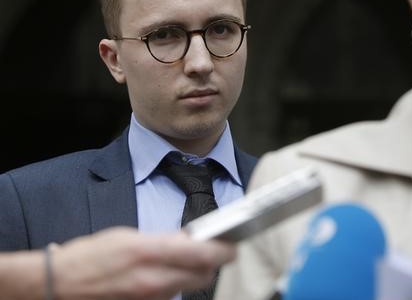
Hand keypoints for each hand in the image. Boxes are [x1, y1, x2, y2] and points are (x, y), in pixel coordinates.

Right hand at [52, 227, 235, 299]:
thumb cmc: (90, 256)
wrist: (59, 285)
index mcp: (150, 252)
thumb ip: (163, 240)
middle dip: (213, 264)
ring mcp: (150, 298)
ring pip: (188, 288)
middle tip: (214, 253)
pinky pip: (170, 297)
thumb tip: (190, 240)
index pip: (204, 254)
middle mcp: (154, 279)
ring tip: (181, 262)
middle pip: (203, 276)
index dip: (224, 250)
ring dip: (192, 275)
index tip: (231, 244)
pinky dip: (174, 287)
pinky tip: (163, 276)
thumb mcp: (129, 236)